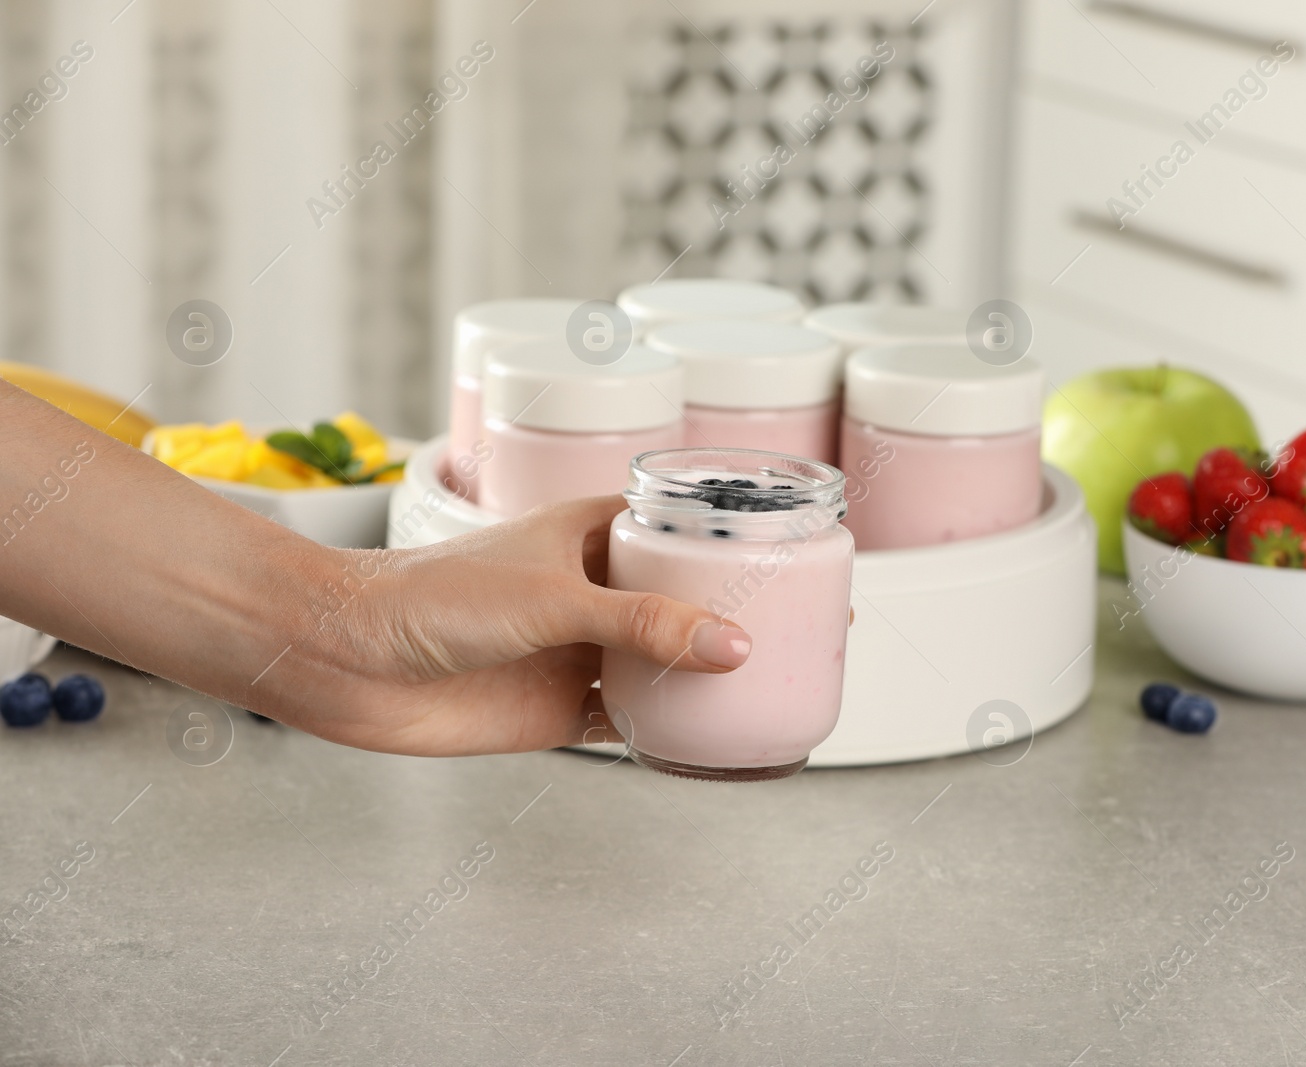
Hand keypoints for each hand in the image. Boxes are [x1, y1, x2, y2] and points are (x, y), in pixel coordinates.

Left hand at [254, 495, 751, 755]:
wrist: (348, 663)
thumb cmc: (433, 598)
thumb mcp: (553, 597)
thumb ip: (645, 621)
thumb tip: (735, 646)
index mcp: (589, 534)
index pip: (679, 527)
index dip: (735, 538)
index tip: (795, 550)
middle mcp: (591, 590)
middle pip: (684, 598)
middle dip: (739, 610)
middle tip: (809, 619)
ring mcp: (578, 650)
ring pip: (664, 661)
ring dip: (710, 672)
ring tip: (778, 676)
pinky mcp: (560, 708)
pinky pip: (632, 719)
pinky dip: (671, 727)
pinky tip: (713, 733)